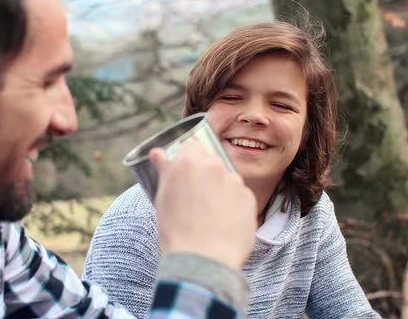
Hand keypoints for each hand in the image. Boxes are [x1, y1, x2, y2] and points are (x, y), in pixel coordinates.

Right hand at [149, 140, 256, 269]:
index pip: (192, 146)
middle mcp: (214, 166)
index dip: (189, 160)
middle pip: (211, 162)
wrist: (202, 260)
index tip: (187, 174)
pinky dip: (234, 207)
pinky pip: (240, 197)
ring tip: (211, 217)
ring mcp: (234, 182)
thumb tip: (157, 152)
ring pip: (227, 180)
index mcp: (189, 162)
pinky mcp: (249, 199)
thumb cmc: (176, 231)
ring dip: (221, 191)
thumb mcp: (162, 198)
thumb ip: (164, 170)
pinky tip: (224, 224)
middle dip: (206, 175)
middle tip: (197, 199)